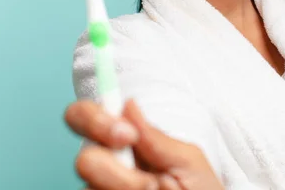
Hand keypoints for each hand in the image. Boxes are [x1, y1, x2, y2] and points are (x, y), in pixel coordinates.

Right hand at [64, 99, 223, 189]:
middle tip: (149, 184)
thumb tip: (128, 104)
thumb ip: (156, 138)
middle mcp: (107, 166)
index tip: (128, 135)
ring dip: (127, 189)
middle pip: (84, 160)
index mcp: (123, 142)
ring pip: (91, 188)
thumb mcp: (186, 160)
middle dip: (114, 171)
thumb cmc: (199, 187)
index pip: (84, 117)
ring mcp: (103, 188)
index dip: (94, 119)